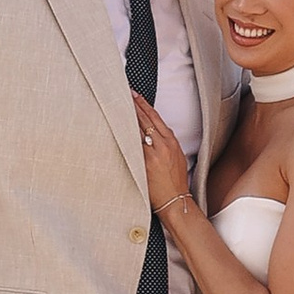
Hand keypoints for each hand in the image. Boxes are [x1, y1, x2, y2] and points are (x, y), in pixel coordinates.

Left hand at [129, 90, 195, 221]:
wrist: (175, 200)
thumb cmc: (176, 180)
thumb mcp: (177, 156)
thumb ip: (165, 143)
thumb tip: (153, 132)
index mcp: (171, 142)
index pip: (155, 118)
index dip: (144, 105)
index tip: (135, 95)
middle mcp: (162, 145)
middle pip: (144, 120)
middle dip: (133, 105)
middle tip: (122, 94)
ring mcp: (151, 154)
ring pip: (136, 130)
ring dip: (126, 117)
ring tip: (117, 106)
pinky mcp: (143, 164)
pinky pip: (132, 146)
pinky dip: (124, 136)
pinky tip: (116, 128)